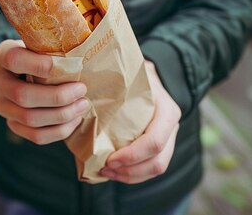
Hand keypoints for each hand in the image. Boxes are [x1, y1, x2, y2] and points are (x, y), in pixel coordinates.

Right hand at [0, 40, 89, 144]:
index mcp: (1, 55)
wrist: (26, 70)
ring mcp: (2, 105)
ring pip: (29, 119)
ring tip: (82, 105)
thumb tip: (84, 51)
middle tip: (81, 90)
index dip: (40, 65)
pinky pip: (35, 135)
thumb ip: (53, 46)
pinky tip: (74, 119)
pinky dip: (59, 130)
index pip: (13, 60)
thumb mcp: (41, 43)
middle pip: (21, 96)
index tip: (70, 66)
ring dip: (61, 115)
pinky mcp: (12, 124)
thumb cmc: (40, 53)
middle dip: (57, 96)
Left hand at [100, 60, 180, 183]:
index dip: (132, 156)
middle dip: (130, 171)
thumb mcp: (126, 77)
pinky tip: (113, 171)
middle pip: (158, 162)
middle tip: (104, 169)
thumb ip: (113, 89)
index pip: (154, 142)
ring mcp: (168, 138)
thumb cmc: (131, 76)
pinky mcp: (160, 146)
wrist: (147, 75)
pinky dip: (132, 174)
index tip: (109, 160)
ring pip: (155, 168)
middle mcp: (171, 127)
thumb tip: (81, 102)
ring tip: (106, 173)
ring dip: (130, 176)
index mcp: (167, 111)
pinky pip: (150, 167)